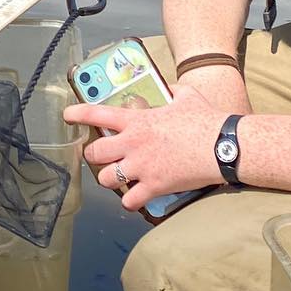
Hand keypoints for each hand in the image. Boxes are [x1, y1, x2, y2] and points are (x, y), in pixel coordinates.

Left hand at [64, 86, 237, 212]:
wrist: (223, 145)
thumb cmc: (206, 119)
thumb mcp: (186, 96)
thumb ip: (172, 91)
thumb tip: (170, 88)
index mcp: (137, 120)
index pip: (96, 114)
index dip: (77, 114)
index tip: (67, 115)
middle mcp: (133, 144)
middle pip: (94, 153)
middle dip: (93, 156)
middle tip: (101, 156)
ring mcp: (142, 167)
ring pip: (106, 179)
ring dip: (110, 179)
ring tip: (118, 178)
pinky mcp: (154, 187)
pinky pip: (129, 201)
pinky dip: (130, 202)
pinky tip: (135, 198)